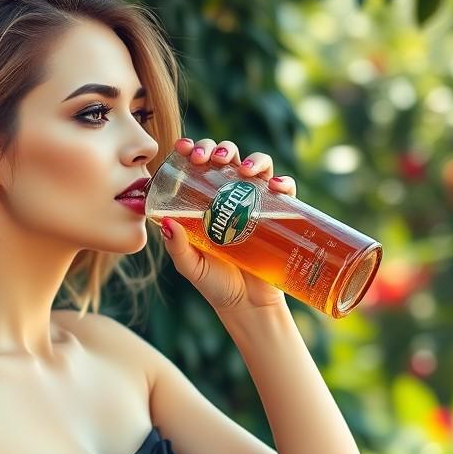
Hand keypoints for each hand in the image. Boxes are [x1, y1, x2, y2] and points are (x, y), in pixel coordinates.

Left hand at [160, 138, 296, 315]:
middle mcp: (232, 197)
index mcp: (206, 202)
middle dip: (219, 149)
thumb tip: (167, 224)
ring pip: (257, 166)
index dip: (193, 150)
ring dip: (252, 158)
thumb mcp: (191, 266)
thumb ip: (177, 247)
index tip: (184, 148)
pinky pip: (284, 190)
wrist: (247, 305)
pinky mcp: (280, 215)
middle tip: (210, 159)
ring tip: (243, 169)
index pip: (200, 167)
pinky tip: (274, 186)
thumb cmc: (216, 284)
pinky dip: (282, 182)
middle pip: (228, 159)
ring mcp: (257, 203)